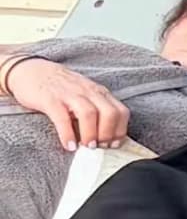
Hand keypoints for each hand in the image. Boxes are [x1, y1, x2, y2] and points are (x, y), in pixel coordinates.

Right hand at [1, 58, 125, 149]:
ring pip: (89, 114)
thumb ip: (96, 109)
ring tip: (86, 148)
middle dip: (108, 134)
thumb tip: (106, 136)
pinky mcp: (50, 100)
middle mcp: (88, 92)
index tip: (114, 145)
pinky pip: (62, 118)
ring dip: (91, 134)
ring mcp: (69, 95)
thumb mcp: (85, 95)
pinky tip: (69, 145)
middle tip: (100, 148)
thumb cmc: (61, 88)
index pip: (121, 111)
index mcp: (99, 93)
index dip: (120, 130)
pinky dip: (67, 134)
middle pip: (110, 113)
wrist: (32, 71)